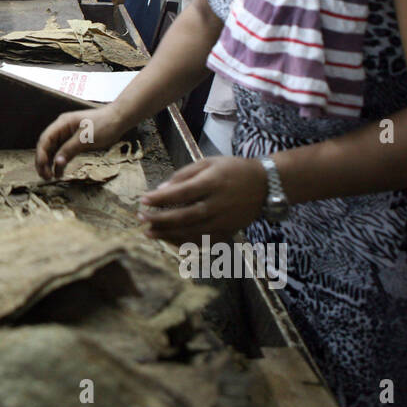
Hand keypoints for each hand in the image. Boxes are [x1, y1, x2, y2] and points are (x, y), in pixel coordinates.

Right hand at [35, 105, 124, 179]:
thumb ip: (69, 149)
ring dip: (50, 164)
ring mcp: (67, 135)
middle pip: (46, 146)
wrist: (118, 119)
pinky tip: (59, 172)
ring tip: (50, 177)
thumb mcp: (85, 138)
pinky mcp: (74, 141)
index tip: (42, 168)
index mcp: (62, 124)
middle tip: (45, 177)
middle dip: (43, 161)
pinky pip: (63, 153)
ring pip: (53, 151)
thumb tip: (56, 163)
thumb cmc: (103, 125)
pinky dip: (60, 162)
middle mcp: (61, 129)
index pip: (45, 140)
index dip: (41, 155)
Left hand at [137, 156, 265, 241]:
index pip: (182, 193)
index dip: (161, 198)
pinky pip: (203, 241)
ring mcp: (224, 221)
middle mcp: (218, 204)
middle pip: (184, 216)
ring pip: (192, 232)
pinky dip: (185, 243)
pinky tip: (170, 241)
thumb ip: (184, 175)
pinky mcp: (228, 232)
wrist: (265, 185)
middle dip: (160, 219)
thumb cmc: (232, 169)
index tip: (143, 200)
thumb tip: (160, 190)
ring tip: (149, 233)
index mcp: (213, 183)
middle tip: (141, 219)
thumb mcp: (209, 163)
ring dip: (168, 234)